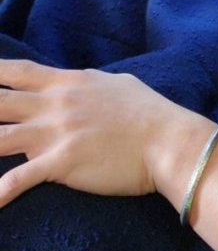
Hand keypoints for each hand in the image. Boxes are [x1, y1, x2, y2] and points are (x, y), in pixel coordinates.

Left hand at [0, 59, 188, 206]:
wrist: (167, 139)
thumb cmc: (148, 112)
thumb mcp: (116, 84)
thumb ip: (89, 83)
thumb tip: (78, 82)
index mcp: (69, 82)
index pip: (19, 71)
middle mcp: (56, 104)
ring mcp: (57, 132)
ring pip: (0, 137)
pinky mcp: (62, 162)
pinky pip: (19, 180)